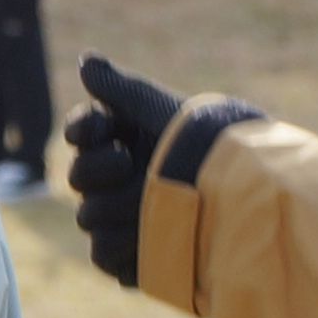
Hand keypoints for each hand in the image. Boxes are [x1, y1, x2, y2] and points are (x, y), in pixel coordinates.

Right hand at [62, 54, 184, 290]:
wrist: (239, 194)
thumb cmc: (205, 144)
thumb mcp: (162, 110)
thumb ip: (120, 88)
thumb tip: (85, 60)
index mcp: (126, 140)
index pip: (81, 133)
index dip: (86, 130)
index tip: (109, 128)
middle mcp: (121, 180)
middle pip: (78, 176)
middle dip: (98, 168)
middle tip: (128, 163)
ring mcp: (127, 219)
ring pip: (89, 217)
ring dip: (115, 207)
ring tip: (149, 205)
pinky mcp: (136, 258)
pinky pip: (104, 256)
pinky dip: (121, 247)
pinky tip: (147, 237)